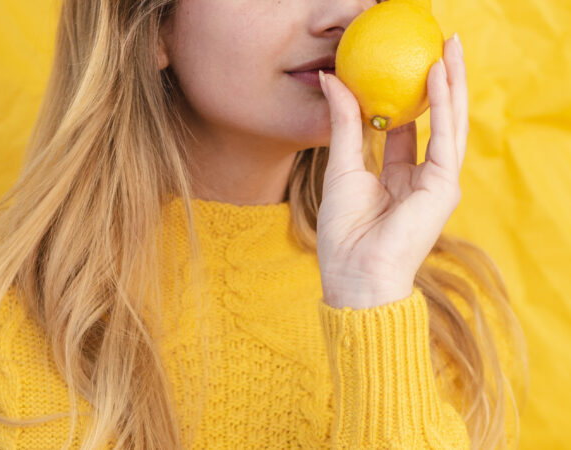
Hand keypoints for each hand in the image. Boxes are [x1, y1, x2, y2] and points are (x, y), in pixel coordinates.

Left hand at [316, 34, 468, 308]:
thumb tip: (332, 79)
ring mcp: (436, 183)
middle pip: (434, 121)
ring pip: (449, 124)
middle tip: (437, 46)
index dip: (406, 97)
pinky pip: (446, 137)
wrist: (354, 272)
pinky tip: (437, 76)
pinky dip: (443, 106)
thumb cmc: (343, 230)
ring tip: (447, 48)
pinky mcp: (443, 187)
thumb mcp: (341, 165)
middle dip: (438, 83)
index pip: (407, 129)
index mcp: (397, 177)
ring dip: (450, 85)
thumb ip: (345, 123)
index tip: (400, 67)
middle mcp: (421, 177)